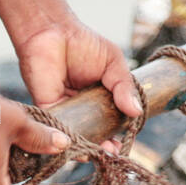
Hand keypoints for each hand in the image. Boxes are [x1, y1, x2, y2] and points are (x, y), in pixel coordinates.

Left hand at [15, 17, 143, 152]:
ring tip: (97, 152)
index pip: (112, 122)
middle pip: (94, 134)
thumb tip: (137, 112)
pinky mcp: (48, 110)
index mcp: (101, 99)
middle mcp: (83, 109)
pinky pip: (57, 130)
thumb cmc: (83, 44)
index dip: (118, 135)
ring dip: (86, 147)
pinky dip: (66, 140)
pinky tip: (77, 147)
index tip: (123, 144)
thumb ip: (124, 86)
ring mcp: (66, 111)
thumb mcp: (113, 63)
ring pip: (76, 136)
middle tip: (111, 152)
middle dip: (103, 146)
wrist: (53, 32)